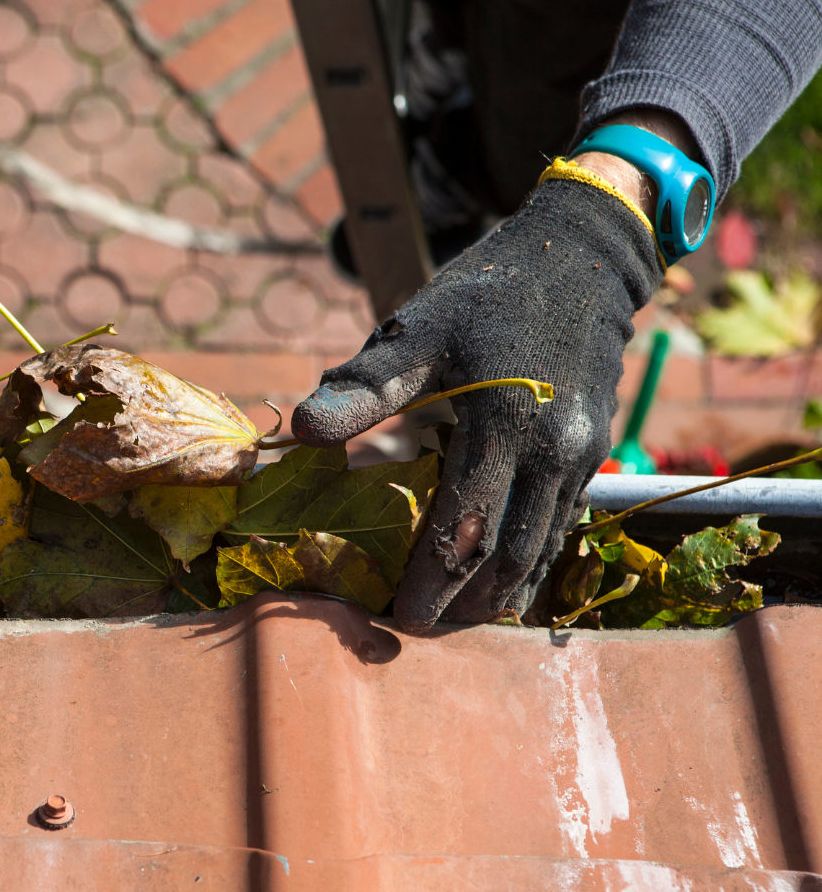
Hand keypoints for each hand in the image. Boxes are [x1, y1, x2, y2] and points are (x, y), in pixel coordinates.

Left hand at [292, 169, 662, 629]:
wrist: (580, 259)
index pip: (464, 528)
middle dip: (461, 604)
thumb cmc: (485, 294)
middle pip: (507, 556)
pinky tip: (496, 588)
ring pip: (540, 552)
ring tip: (451, 623)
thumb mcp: (417, 328)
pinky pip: (559, 529)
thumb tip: (301, 431)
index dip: (430, 581)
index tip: (393, 615)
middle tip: (414, 631)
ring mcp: (579, 457)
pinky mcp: (590, 456)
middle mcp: (552, 450)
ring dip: (496, 596)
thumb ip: (364, 387)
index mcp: (503, 422)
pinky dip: (527, 566)